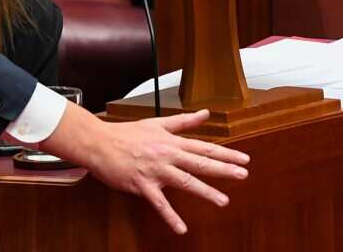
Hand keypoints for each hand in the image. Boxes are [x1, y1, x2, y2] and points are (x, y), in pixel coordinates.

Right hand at [43, 106, 248, 234]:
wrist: (98, 142)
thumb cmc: (126, 134)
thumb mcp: (156, 124)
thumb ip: (183, 122)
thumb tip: (204, 114)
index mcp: (171, 141)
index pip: (203, 147)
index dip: (225, 153)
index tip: (244, 159)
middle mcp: (166, 155)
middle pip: (199, 163)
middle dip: (223, 169)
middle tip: (242, 175)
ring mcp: (155, 171)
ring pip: (184, 181)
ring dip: (204, 191)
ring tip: (223, 201)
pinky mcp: (142, 185)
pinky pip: (159, 203)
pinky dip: (170, 216)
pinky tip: (181, 228)